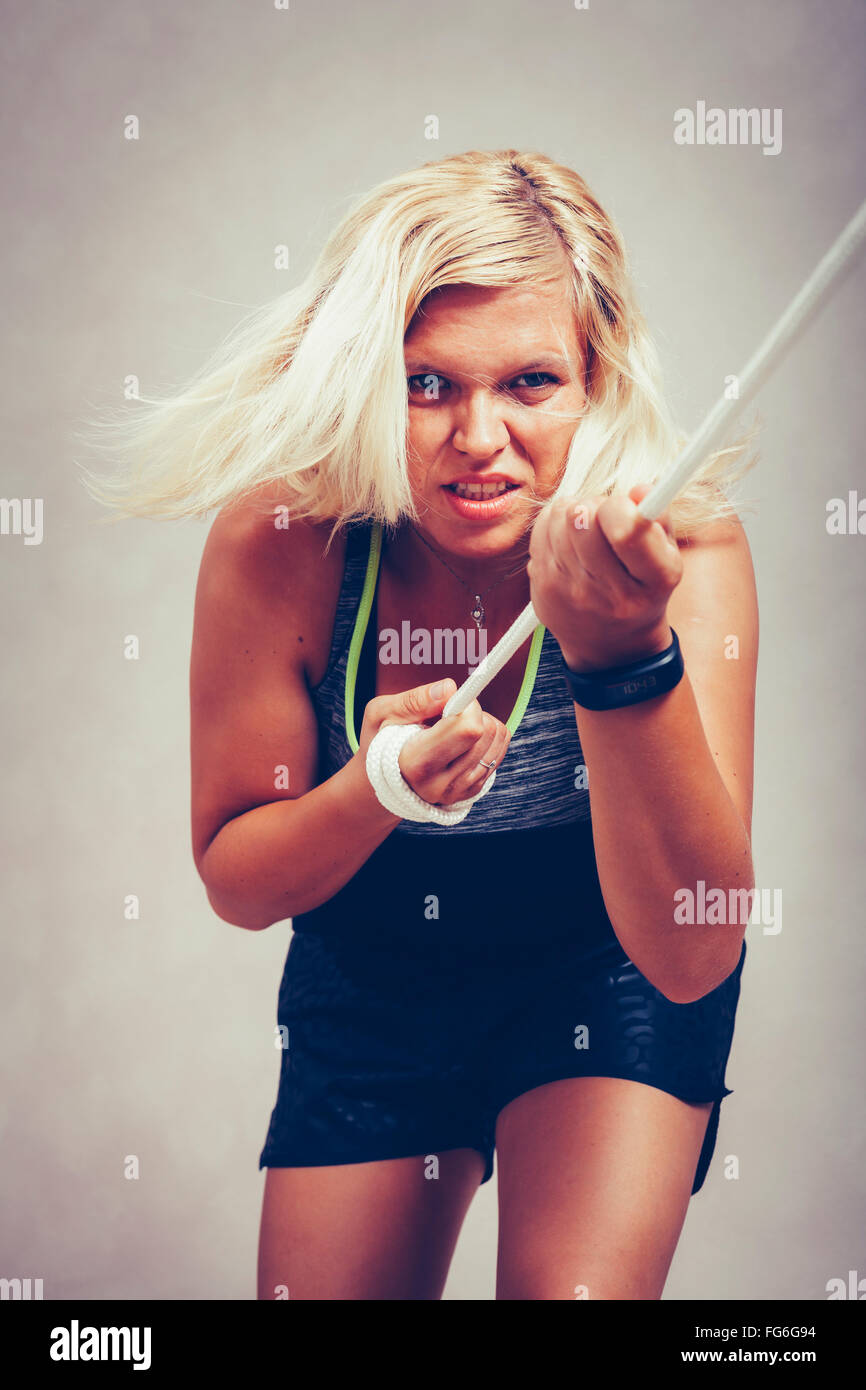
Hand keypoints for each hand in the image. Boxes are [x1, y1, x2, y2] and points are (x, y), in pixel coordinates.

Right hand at [359, 679, 510, 806]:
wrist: (379, 784)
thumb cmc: (380, 742)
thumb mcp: (381, 714)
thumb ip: (413, 701)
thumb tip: (450, 689)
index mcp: (415, 763)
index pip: (467, 729)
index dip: (466, 705)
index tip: (454, 699)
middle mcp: (440, 783)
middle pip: (485, 732)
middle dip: (473, 711)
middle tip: (448, 713)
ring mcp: (459, 790)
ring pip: (497, 739)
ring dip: (481, 722)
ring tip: (452, 728)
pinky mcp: (473, 791)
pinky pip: (499, 751)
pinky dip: (486, 738)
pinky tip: (461, 740)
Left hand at [527, 483, 682, 670]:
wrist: (611, 646)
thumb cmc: (642, 589)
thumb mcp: (667, 556)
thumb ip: (660, 515)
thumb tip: (639, 488)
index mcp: (654, 581)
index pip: (626, 530)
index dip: (621, 507)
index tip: (625, 509)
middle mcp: (609, 592)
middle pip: (583, 519)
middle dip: (596, 505)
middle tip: (605, 518)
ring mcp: (570, 591)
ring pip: (559, 518)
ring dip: (574, 511)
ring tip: (588, 529)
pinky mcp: (543, 586)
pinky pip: (541, 527)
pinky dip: (554, 521)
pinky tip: (568, 536)